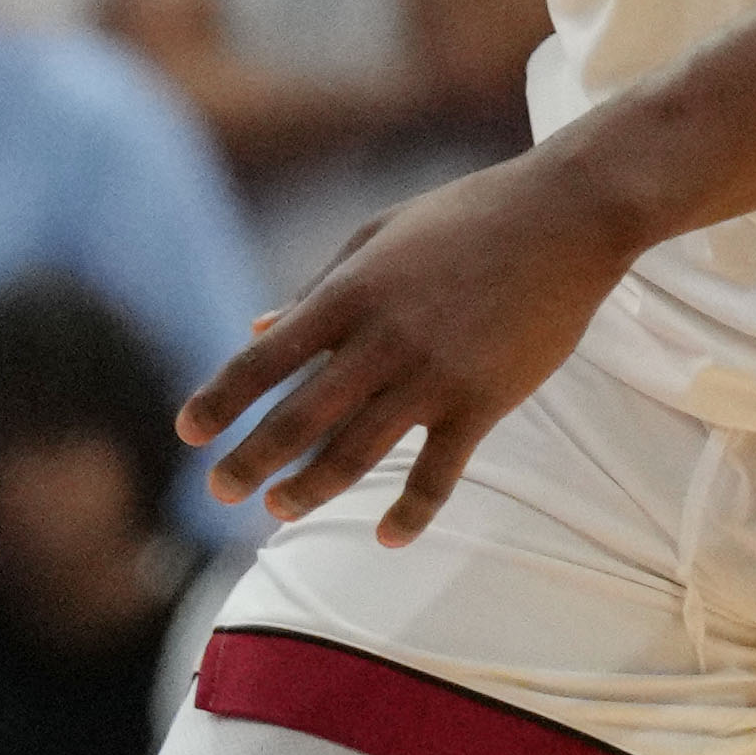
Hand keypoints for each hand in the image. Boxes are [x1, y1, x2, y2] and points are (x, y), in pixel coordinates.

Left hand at [185, 141, 650, 542]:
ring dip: (311, 490)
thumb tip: (256, 326)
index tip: (188, 433)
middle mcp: (382, 339)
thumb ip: (316, 287)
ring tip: (279, 512)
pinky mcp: (484, 402)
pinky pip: (439, 473)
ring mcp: (434, 375)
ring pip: (357, 453)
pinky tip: (388, 538)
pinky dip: (411, 510)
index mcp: (350, 292)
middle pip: (300, 418)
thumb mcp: (378, 235)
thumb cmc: (467, 216)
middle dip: (251, 462)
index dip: (222, 398)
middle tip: (219, 492)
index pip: (266, 358)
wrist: (567, 217)